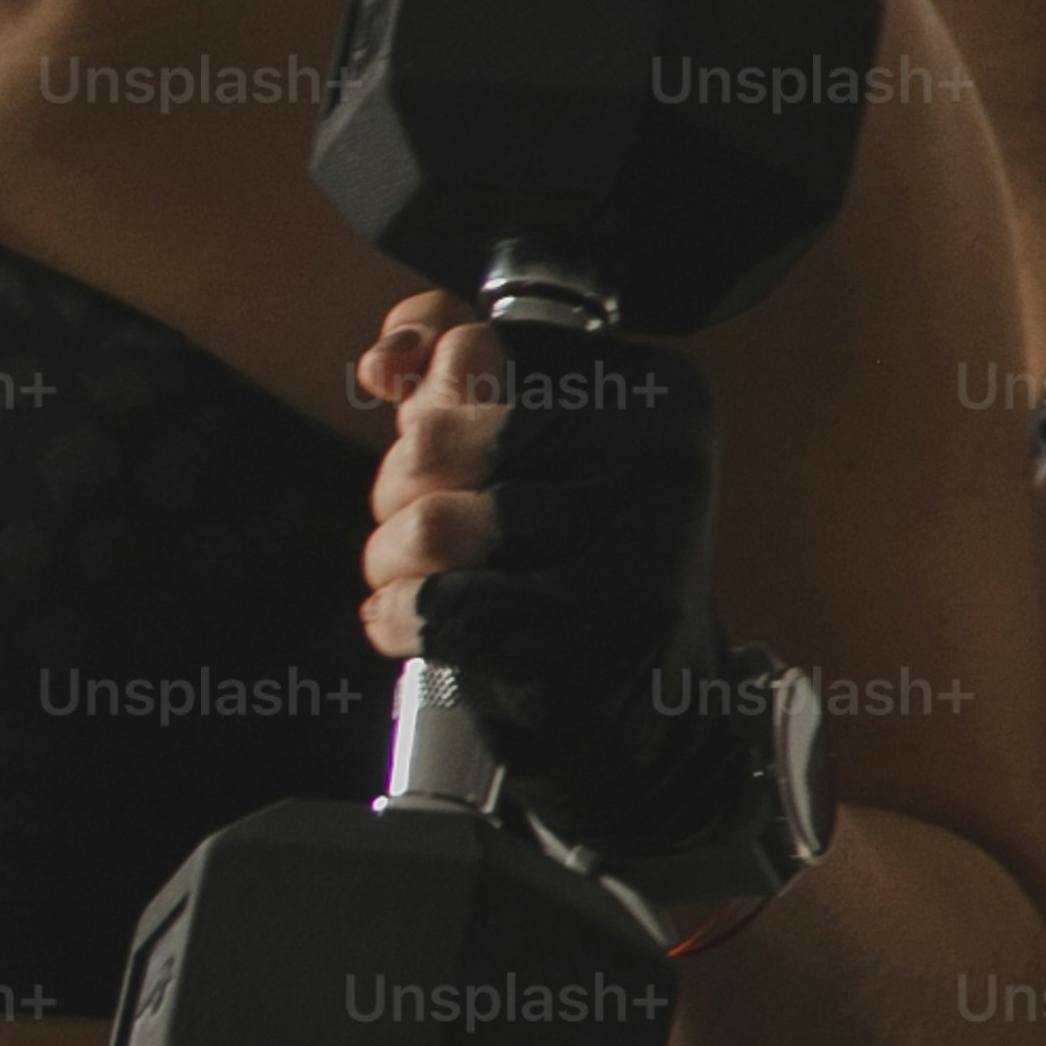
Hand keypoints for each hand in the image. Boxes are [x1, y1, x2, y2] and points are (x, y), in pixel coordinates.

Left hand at [350, 292, 737, 837]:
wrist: (641, 699)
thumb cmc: (562, 550)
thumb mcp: (512, 429)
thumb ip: (444, 355)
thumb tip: (385, 364)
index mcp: (651, 389)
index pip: (470, 346)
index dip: (420, 405)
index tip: (441, 449)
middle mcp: (660, 460)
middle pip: (436, 437)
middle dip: (396, 489)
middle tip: (424, 527)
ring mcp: (641, 553)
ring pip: (433, 526)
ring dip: (390, 560)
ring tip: (417, 577)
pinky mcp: (601, 641)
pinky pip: (443, 609)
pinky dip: (402, 620)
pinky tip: (412, 625)